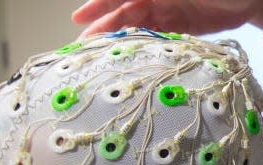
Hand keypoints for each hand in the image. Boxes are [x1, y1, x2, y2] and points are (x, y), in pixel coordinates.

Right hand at [71, 0, 262, 43]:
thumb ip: (166, 0)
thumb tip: (138, 2)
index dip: (101, 4)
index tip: (81, 17)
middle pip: (124, 10)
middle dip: (104, 25)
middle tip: (85, 46)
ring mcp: (168, 10)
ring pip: (136, 25)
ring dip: (118, 39)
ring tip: (101, 56)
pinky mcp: (180, 28)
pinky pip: (155, 37)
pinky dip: (142, 47)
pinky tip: (130, 60)